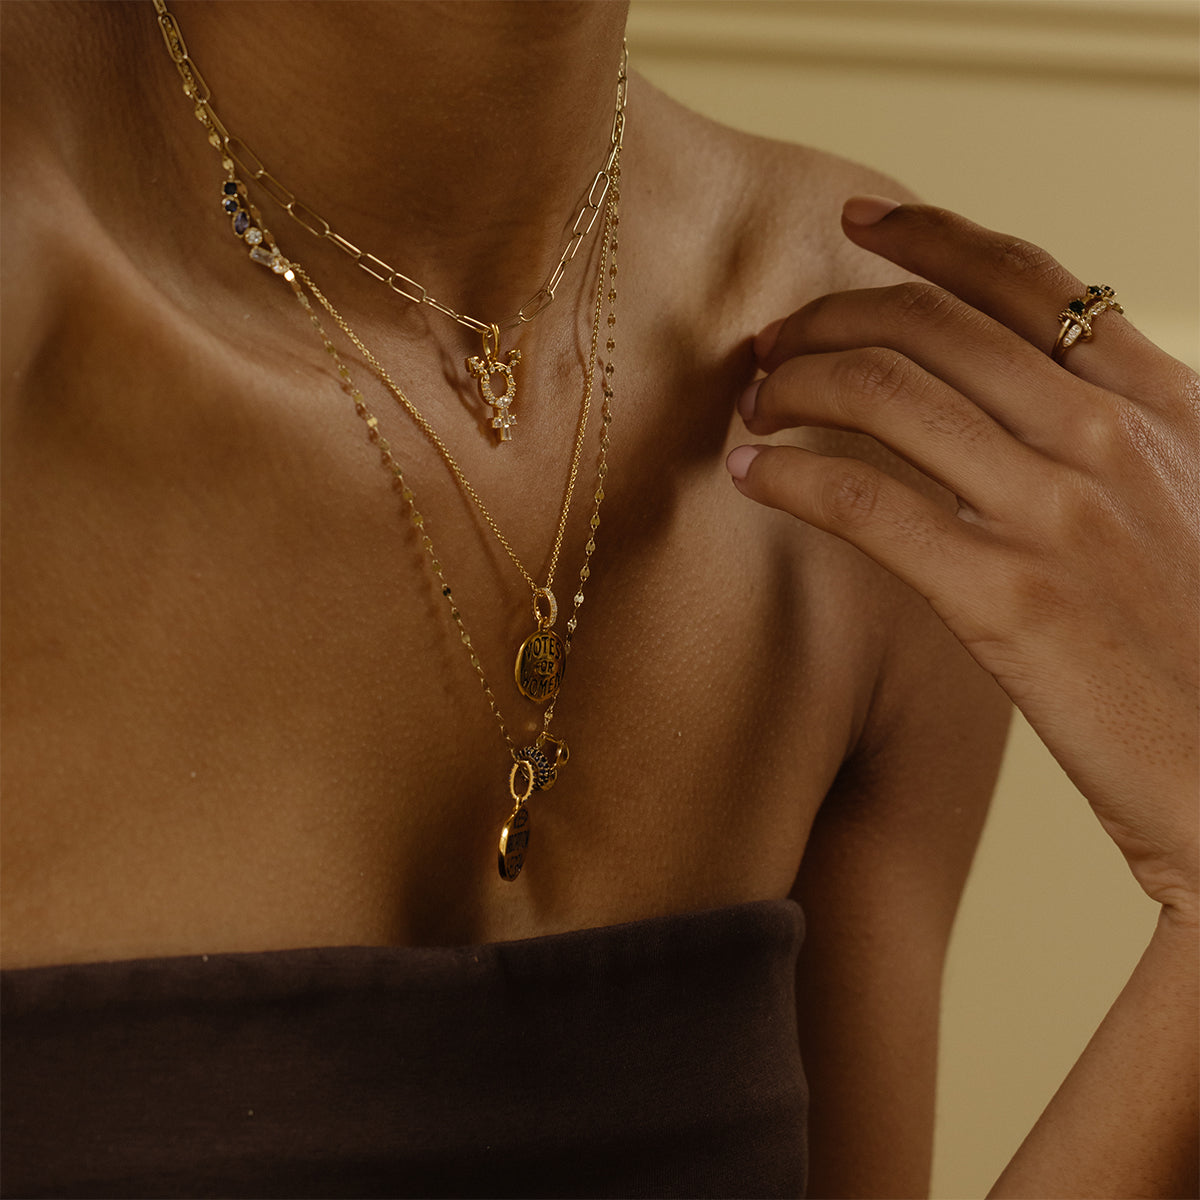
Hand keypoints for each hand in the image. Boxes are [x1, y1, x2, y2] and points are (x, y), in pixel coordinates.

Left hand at [728, 199, 1197, 919]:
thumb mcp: (1188, 508)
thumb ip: (1112, 439)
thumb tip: (1012, 398)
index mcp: (1162, 405)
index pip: (1029, 280)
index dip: (931, 236)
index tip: (856, 223)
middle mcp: (1109, 438)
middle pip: (932, 326)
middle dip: (829, 317)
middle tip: (772, 344)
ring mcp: (1058, 512)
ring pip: (886, 394)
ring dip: (797, 386)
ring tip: (755, 407)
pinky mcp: (1006, 596)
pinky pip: (865, 499)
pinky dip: (792, 475)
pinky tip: (755, 477)